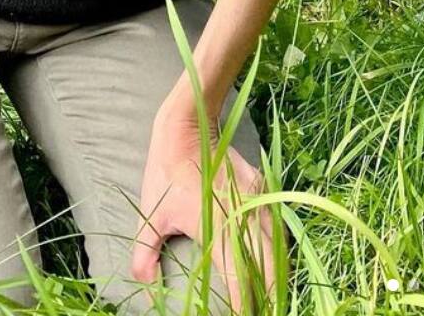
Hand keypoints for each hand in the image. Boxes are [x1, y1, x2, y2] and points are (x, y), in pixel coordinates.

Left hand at [131, 105, 272, 310]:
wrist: (188, 126)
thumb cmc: (166, 172)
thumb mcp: (150, 216)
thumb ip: (145, 257)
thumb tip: (146, 288)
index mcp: (217, 225)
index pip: (240, 276)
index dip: (244, 303)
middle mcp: (243, 214)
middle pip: (268, 266)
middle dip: (268, 295)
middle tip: (263, 312)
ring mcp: (256, 199)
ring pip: (277, 246)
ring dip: (276, 273)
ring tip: (271, 298)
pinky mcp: (262, 187)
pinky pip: (276, 226)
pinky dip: (278, 250)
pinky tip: (272, 264)